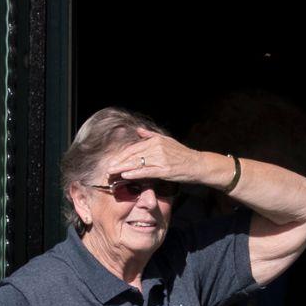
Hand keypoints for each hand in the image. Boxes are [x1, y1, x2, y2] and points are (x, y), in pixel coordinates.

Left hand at [104, 128, 221, 189]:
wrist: (197, 164)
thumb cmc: (181, 154)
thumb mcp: (167, 140)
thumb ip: (150, 135)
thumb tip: (138, 129)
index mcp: (155, 140)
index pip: (133, 148)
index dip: (121, 155)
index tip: (112, 161)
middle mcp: (156, 147)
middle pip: (132, 155)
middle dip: (118, 163)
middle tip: (107, 169)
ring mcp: (161, 159)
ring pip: (137, 163)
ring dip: (122, 169)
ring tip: (111, 174)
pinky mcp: (164, 170)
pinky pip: (146, 171)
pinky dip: (135, 173)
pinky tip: (125, 176)